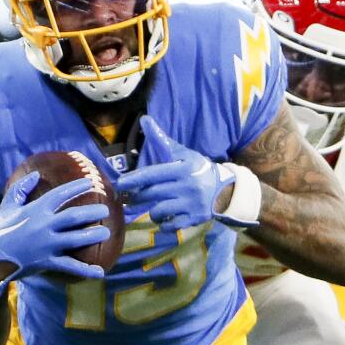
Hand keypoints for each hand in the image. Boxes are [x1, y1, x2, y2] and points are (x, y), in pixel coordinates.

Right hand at [0, 171, 109, 306]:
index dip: (75, 188)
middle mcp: (43, 226)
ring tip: (106, 233)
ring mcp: (46, 245)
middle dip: (91, 212)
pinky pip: (69, 266)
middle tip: (105, 210)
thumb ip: (20, 189)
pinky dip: (85, 270)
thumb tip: (35, 175)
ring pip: (75, 239)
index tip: (89, 183)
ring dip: (92, 236)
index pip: (60, 195)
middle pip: (73, 217)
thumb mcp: (7, 206)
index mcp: (35, 210)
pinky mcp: (47, 262)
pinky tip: (100, 272)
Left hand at [115, 116, 236, 230]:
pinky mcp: (194, 218)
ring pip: (159, 210)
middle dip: (138, 198)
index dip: (134, 180)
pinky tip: (164, 220)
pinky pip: (171, 225)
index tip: (119, 184)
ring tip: (152, 209)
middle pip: (153, 193)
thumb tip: (144, 119)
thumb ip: (162, 140)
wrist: (225, 190)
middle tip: (129, 200)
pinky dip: (164, 224)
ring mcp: (191, 204)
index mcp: (182, 169)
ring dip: (151, 212)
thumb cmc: (198, 170)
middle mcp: (186, 186)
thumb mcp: (183, 154)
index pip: (152, 174)